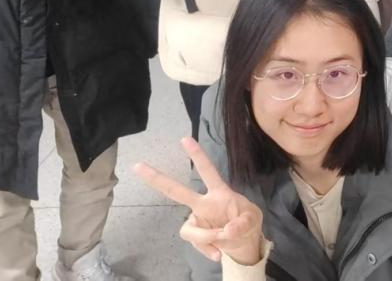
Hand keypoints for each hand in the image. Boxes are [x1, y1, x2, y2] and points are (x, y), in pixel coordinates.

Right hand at [135, 137, 264, 264]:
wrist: (243, 244)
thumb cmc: (246, 223)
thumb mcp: (253, 220)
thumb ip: (244, 223)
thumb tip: (227, 230)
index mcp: (219, 193)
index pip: (208, 171)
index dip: (197, 156)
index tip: (185, 139)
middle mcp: (203, 204)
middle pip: (177, 191)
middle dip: (158, 179)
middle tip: (138, 166)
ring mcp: (196, 220)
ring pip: (188, 229)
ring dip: (206, 236)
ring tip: (223, 239)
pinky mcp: (195, 236)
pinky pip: (196, 244)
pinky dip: (209, 249)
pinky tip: (219, 253)